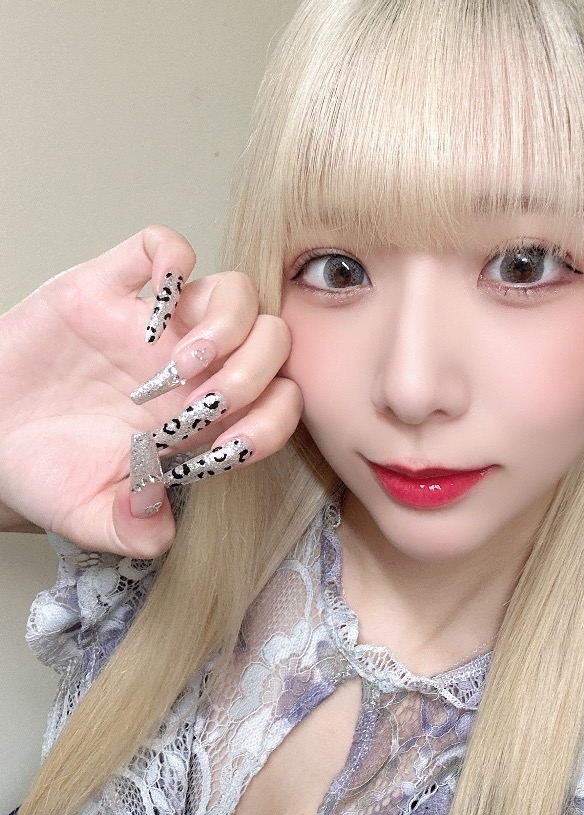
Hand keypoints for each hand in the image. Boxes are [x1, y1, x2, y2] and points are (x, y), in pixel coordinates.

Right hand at [0, 226, 300, 555]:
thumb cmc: (42, 470)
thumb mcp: (86, 516)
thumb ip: (130, 532)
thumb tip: (157, 522)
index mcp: (198, 421)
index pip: (276, 405)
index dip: (271, 422)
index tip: (229, 445)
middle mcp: (188, 369)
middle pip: (270, 341)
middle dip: (255, 370)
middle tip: (205, 398)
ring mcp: (151, 326)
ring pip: (233, 291)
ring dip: (228, 322)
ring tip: (182, 360)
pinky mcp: (105, 289)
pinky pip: (159, 247)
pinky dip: (171, 258)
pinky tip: (156, 294)